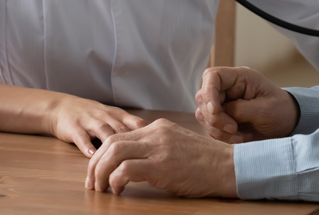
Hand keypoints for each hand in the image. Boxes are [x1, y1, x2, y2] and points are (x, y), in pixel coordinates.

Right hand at [46, 94, 146, 156]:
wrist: (63, 107)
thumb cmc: (93, 116)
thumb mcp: (113, 118)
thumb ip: (129, 129)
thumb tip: (151, 144)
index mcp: (119, 115)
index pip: (137, 123)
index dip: (148, 135)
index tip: (156, 149)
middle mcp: (106, 116)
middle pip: (122, 129)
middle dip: (132, 146)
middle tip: (141, 162)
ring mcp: (90, 121)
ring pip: (104, 132)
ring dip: (111, 149)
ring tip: (118, 164)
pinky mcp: (74, 127)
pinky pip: (82, 137)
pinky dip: (87, 146)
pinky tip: (93, 156)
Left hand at [85, 118, 236, 196]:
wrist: (227, 166)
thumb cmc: (204, 163)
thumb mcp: (176, 147)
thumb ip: (155, 149)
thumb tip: (131, 165)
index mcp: (158, 127)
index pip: (119, 136)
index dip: (102, 155)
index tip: (97, 173)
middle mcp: (156, 133)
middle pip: (111, 142)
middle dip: (95, 164)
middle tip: (92, 183)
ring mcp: (159, 147)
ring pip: (114, 152)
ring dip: (100, 172)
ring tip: (100, 188)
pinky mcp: (162, 164)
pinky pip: (126, 169)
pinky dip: (115, 180)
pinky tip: (118, 190)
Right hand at [194, 67, 298, 143]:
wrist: (287, 124)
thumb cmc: (280, 111)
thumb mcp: (265, 109)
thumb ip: (240, 109)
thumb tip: (220, 112)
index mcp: (240, 78)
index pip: (212, 76)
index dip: (209, 92)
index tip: (216, 111)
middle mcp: (228, 88)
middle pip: (203, 97)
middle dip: (215, 118)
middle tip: (234, 129)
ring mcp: (223, 103)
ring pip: (204, 115)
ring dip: (219, 130)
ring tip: (241, 135)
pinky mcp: (222, 118)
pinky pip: (211, 128)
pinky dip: (223, 136)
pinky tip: (240, 137)